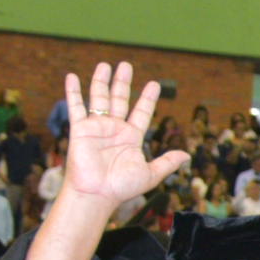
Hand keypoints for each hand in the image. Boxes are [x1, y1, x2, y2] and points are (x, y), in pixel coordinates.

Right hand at [55, 63, 186, 210]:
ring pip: (99, 98)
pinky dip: (73, 91)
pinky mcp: (80, 129)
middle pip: (120, 99)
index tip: (154, 84)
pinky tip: (72, 76)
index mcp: (131, 137)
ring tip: (105, 65)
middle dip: (123, 82)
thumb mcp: (151, 174)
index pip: (141, 112)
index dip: (148, 98)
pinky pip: (76, 107)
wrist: (97, 194)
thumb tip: (187, 156)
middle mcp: (114, 129)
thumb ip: (167, 162)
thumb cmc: (122, 187)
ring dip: (101, 81)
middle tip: (126, 65)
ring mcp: (97, 127)